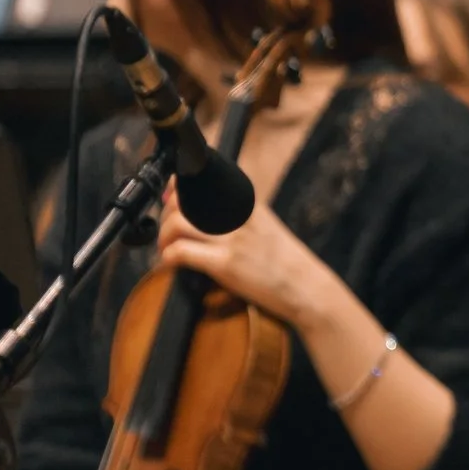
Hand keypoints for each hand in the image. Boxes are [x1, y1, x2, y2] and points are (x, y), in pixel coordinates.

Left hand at [154, 190, 334, 327]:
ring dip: (163, 238)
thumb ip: (237, 215)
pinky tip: (171, 264)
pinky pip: (182, 253)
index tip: (170, 201)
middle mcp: (238, 215)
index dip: (177, 191)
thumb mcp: (264, 225)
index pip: (202, 183)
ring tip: (167, 249)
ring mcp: (232, 239)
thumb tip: (202, 208)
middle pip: (183, 203)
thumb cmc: (284, 261)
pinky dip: (168, 258)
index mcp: (247, 202)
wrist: (306, 286)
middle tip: (166, 232)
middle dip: (165, 216)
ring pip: (177, 225)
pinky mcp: (226, 264)